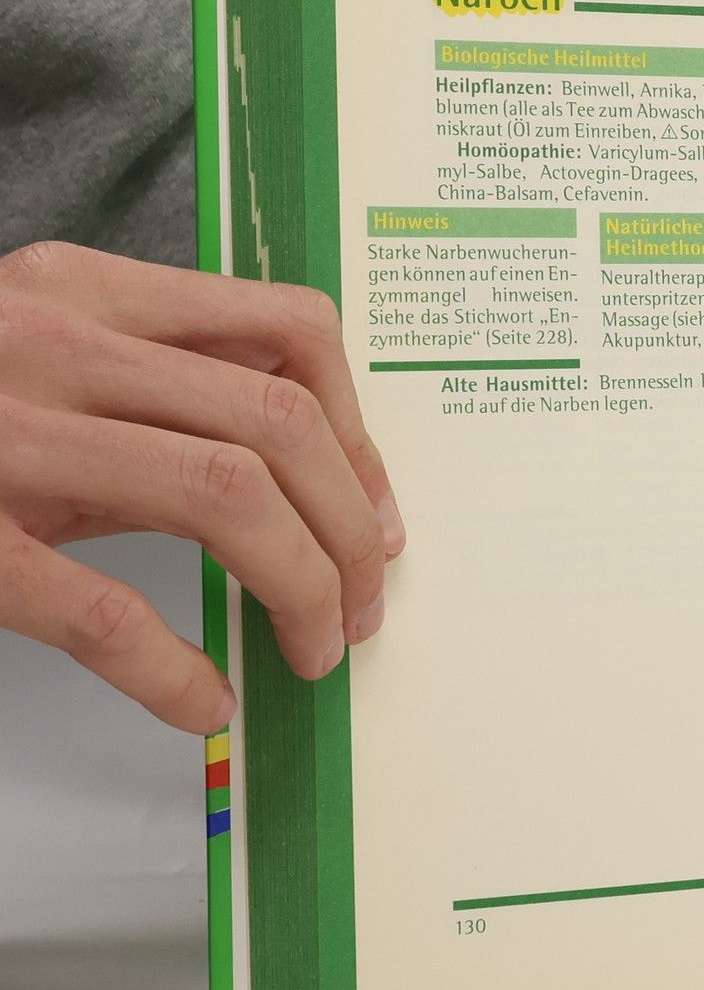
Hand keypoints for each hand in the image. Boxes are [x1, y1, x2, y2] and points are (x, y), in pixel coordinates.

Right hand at [0, 242, 403, 733]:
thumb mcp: (43, 355)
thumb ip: (158, 385)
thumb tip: (314, 470)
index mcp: (84, 286)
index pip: (290, 332)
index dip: (364, 434)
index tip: (381, 517)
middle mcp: (51, 339)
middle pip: (278, 424)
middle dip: (352, 528)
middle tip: (365, 604)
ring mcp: (1, 435)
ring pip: (226, 495)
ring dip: (301, 585)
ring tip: (316, 647)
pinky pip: (102, 610)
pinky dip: (176, 670)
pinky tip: (205, 703)